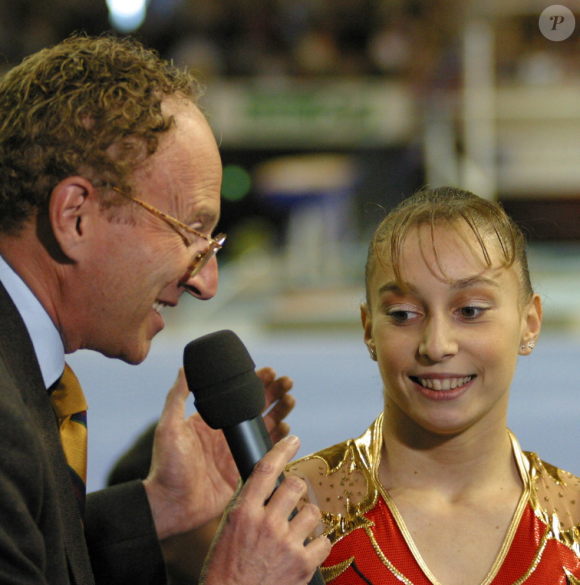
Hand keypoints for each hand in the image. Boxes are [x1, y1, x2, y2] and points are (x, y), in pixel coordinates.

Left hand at [143, 367, 293, 538]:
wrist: (172, 505)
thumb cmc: (166, 466)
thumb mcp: (169, 427)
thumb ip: (177, 397)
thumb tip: (185, 367)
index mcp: (211, 420)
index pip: (237, 395)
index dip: (255, 382)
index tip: (269, 372)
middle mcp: (227, 432)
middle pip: (257, 407)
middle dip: (274, 393)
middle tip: (287, 382)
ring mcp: (237, 450)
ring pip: (265, 425)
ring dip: (280, 411)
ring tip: (290, 400)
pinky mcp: (244, 468)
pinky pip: (266, 450)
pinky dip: (279, 439)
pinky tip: (287, 428)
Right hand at [200, 436, 330, 584]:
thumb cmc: (225, 567)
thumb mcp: (228, 528)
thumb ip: (247, 503)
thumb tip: (264, 480)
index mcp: (244, 512)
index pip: (266, 469)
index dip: (282, 450)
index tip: (292, 441)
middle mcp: (266, 524)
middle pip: (295, 486)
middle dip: (295, 490)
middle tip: (291, 501)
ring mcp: (286, 544)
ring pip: (312, 511)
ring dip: (306, 518)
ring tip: (296, 530)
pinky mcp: (302, 564)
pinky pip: (324, 540)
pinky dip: (317, 543)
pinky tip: (305, 548)